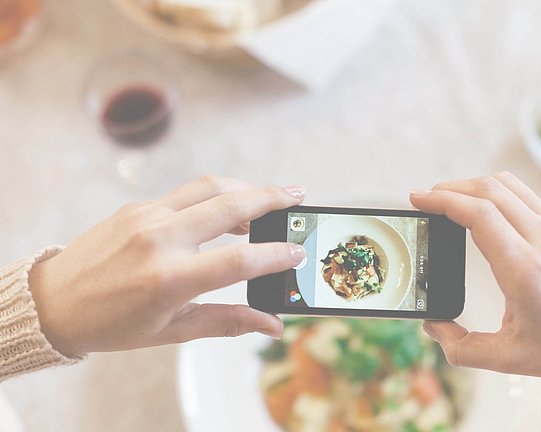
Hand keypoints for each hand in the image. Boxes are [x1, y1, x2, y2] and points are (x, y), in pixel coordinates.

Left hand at [28, 176, 306, 356]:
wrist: (54, 301)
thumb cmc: (112, 324)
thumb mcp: (172, 331)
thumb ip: (227, 322)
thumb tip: (271, 326)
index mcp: (169, 279)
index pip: (239, 260)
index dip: (275, 255)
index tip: (298, 252)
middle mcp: (160, 239)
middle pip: (231, 206)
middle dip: (272, 197)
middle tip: (299, 195)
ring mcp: (146, 216)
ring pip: (210, 187)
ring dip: (246, 188)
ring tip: (269, 197)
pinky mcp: (137, 206)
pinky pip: (186, 192)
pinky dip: (215, 194)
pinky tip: (228, 207)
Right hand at [410, 172, 540, 378]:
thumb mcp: (510, 359)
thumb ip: (462, 348)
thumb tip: (432, 326)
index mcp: (525, 268)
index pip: (478, 213)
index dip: (442, 200)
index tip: (417, 199)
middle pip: (488, 190)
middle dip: (448, 188)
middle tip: (425, 199)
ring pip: (507, 184)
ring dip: (471, 185)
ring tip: (449, 200)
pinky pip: (523, 193)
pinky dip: (493, 191)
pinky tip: (481, 207)